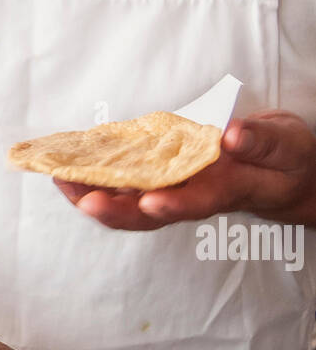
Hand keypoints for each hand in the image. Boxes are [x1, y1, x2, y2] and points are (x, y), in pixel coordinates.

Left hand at [54, 111, 315, 230]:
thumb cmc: (287, 161)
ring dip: (95, 197)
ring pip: (131, 207)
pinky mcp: (166, 184)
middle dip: (113, 209)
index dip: (174, 203)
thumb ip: (262, 142)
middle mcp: (195, 198)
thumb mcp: (287, 147)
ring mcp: (178, 194)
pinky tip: (75, 169)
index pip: (199, 201)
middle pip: (149, 215)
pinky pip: (128, 189)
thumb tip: (232, 134)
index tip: (149, 201)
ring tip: (62, 179)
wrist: (287, 179)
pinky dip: (100, 180)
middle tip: (80, 196)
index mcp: (228, 190)